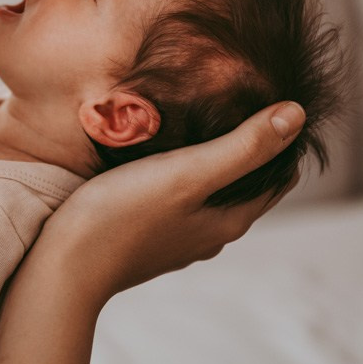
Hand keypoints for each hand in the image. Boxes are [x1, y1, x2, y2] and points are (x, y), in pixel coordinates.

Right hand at [35, 101, 305, 309]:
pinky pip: (181, 198)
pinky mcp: (148, 235)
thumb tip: (297, 114)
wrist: (65, 264)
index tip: (273, 99)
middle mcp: (210, 235)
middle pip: (247, 185)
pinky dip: (187, 173)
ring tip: (207, 117)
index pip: (278, 177)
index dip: (282, 140)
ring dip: (217, 160)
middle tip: (244, 99)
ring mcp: (178, 238)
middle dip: (252, 147)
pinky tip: (167, 153)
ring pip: (212, 192)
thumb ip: (243, 146)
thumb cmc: (125, 213)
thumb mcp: (189, 172)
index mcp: (229, 221)